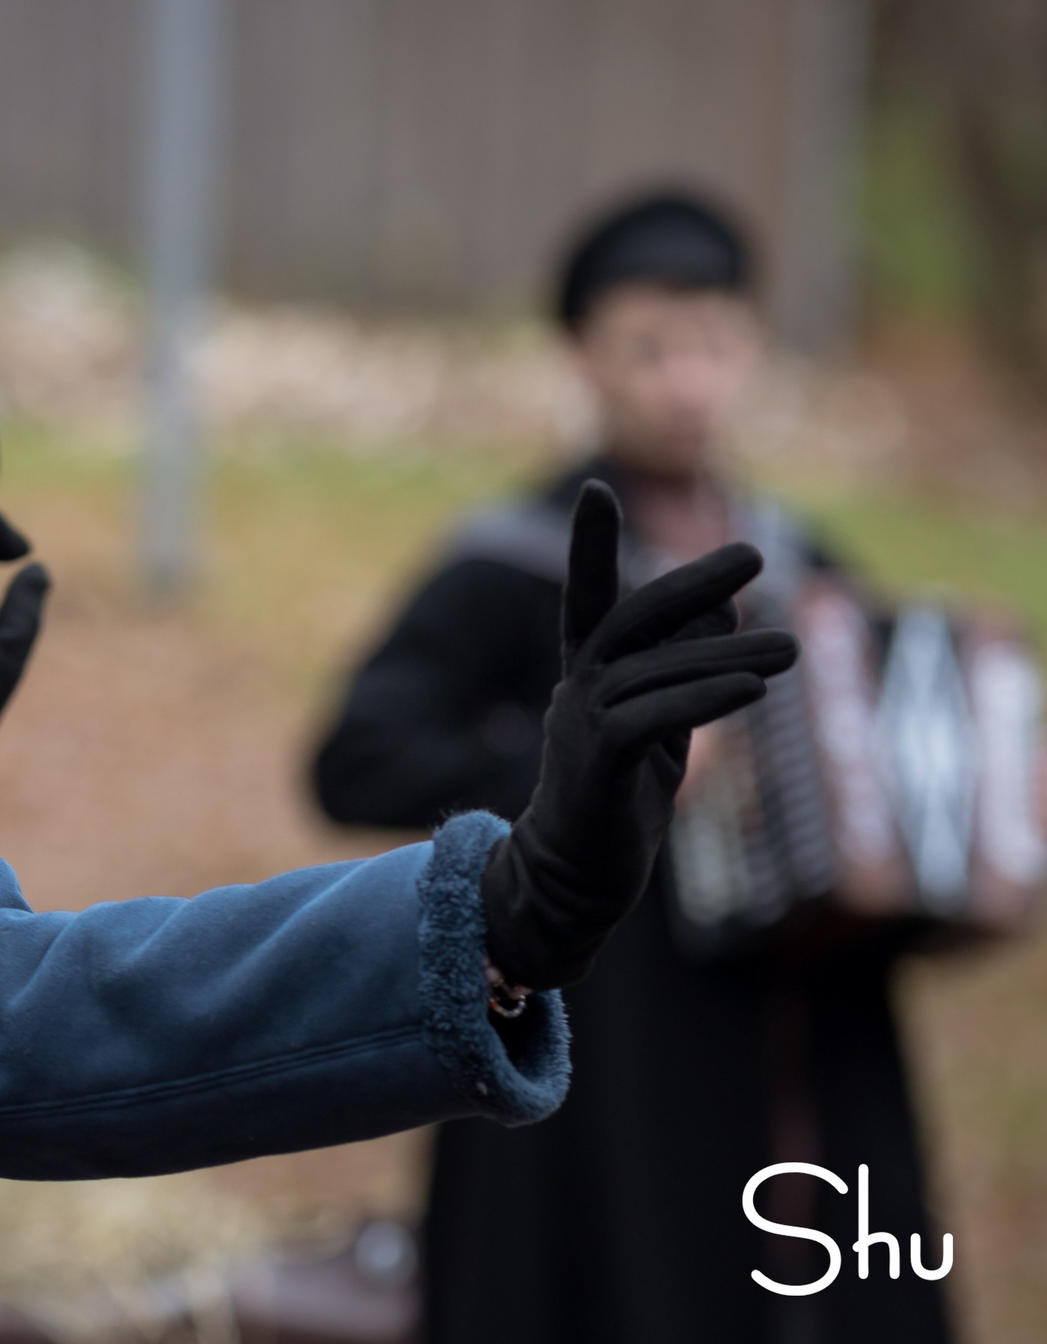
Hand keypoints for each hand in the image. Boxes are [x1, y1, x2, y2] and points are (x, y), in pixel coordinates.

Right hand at [482, 482, 798, 990]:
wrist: (575, 877)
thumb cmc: (619, 800)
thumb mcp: (661, 722)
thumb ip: (684, 667)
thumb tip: (726, 607)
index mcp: (589, 675)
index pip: (589, 597)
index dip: (591, 545)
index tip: (597, 490)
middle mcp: (577, 688)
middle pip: (632, 617)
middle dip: (691, 580)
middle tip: (755, 554)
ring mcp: (581, 722)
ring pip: (656, 671)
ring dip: (728, 654)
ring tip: (793, 647)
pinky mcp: (596, 762)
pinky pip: (651, 717)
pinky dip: (703, 697)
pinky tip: (751, 687)